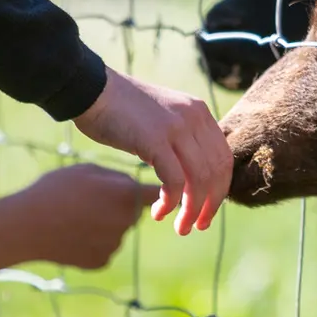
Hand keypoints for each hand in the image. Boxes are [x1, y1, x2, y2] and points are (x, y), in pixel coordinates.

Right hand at [15, 165, 160, 270]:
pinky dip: (92, 243)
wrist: (26, 226)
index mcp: (125, 194)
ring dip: (103, 225)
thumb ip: (115, 177)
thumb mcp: (85, 170)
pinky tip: (71, 236)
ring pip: (116, 231)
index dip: (154, 192)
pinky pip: (104, 248)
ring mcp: (114, 244)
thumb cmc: (54, 191)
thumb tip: (132, 186)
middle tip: (89, 201)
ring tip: (73, 218)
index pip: (154, 193)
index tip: (158, 194)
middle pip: (132, 213)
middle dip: (119, 207)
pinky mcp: (102, 261)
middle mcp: (126, 221)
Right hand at [73, 68, 229, 235]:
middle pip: (216, 172)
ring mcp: (176, 127)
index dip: (220, 189)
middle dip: (210, 205)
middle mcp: (193, 117)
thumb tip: (193, 174)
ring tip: (180, 227)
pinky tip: (160, 211)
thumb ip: (182, 139)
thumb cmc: (122, 110)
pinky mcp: (155, 139)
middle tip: (198, 226)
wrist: (93, 89)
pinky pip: (174, 180)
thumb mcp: (163, 118)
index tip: (208, 209)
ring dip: (191, 210)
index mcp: (199, 112)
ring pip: (199, 180)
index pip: (224, 158)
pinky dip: (170, 202)